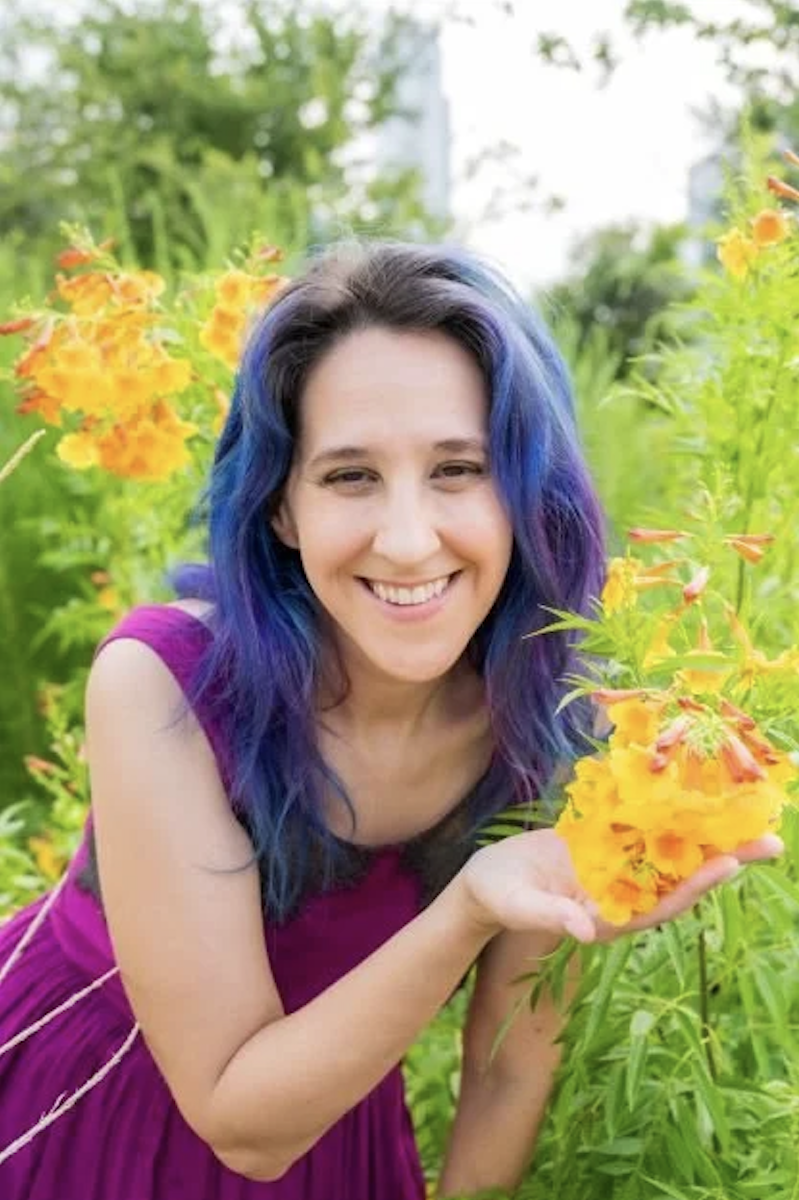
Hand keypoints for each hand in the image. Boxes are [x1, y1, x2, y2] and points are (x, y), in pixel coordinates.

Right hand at [459, 828, 783, 943]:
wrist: (486, 883)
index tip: (727, 865)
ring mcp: (617, 868)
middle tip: (771, 840)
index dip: (694, 886)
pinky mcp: (606, 844)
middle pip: (680, 876)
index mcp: (608, 915)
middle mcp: (622, 893)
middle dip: (724, 858)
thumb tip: (584, 931)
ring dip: (708, 834)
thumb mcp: (519, 906)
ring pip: (670, 851)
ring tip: (749, 814)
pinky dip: (670, 816)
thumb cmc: (499, 898)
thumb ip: (552, 917)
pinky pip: (645, 830)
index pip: (661, 903)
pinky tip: (696, 795)